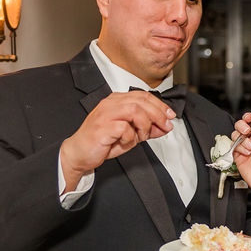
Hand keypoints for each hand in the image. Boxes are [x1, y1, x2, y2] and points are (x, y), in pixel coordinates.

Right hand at [59, 91, 174, 188]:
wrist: (79, 154)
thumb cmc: (102, 142)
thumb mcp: (130, 134)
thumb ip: (146, 128)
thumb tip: (164, 126)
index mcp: (116, 101)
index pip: (143, 96)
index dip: (160, 105)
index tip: (170, 116)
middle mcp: (111, 103)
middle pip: (142, 101)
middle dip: (158, 114)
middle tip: (165, 126)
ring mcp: (106, 114)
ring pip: (135, 110)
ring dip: (144, 125)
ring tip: (142, 136)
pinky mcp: (102, 126)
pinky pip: (125, 128)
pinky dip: (131, 137)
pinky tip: (126, 142)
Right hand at [230, 112, 250, 198]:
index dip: (248, 118)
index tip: (247, 117)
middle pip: (241, 126)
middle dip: (242, 126)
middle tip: (247, 131)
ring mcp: (245, 149)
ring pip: (235, 136)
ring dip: (242, 140)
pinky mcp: (238, 157)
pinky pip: (233, 147)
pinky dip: (239, 148)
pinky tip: (246, 153)